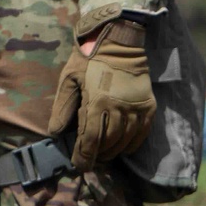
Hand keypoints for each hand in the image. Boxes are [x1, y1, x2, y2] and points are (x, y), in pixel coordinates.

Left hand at [49, 18, 156, 169]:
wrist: (119, 40)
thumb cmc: (89, 58)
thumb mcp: (69, 79)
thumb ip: (63, 108)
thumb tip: (56, 133)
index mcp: (97, 102)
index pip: (91, 140)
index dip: (84, 157)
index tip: (80, 165)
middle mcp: (119, 108)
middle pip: (109, 144)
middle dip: (98, 156)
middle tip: (90, 159)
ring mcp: (136, 108)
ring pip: (125, 141)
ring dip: (113, 151)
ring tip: (104, 154)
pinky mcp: (148, 107)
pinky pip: (141, 135)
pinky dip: (131, 145)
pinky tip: (122, 146)